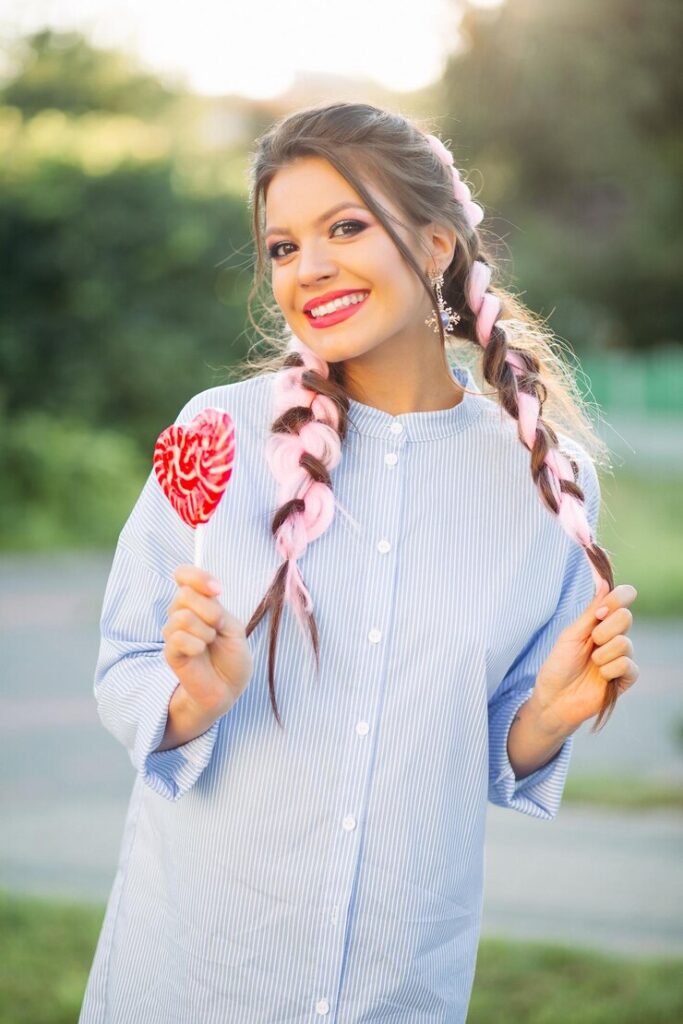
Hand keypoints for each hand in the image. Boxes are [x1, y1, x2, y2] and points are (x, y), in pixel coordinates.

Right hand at [162, 565, 253, 716]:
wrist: (228, 687)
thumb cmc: (232, 657)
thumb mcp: (233, 627)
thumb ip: (217, 609)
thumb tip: (206, 593)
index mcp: (198, 602)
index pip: (184, 574)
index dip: (198, 577)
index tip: (218, 590)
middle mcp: (181, 613)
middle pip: (184, 594)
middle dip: (210, 611)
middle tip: (219, 628)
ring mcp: (173, 632)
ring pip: (182, 617)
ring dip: (205, 631)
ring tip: (210, 643)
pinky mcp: (170, 652)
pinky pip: (177, 638)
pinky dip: (196, 645)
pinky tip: (201, 652)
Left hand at [534, 582, 639, 732]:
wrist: (554, 698)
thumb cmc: (558, 666)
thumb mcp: (571, 635)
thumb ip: (591, 612)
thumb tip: (604, 583)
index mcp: (600, 622)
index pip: (623, 598)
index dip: (618, 598)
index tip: (600, 612)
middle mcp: (614, 636)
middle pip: (626, 617)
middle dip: (604, 630)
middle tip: (591, 643)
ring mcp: (621, 656)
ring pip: (626, 643)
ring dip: (602, 654)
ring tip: (592, 664)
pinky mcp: (625, 678)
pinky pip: (627, 665)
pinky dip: (609, 669)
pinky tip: (600, 676)